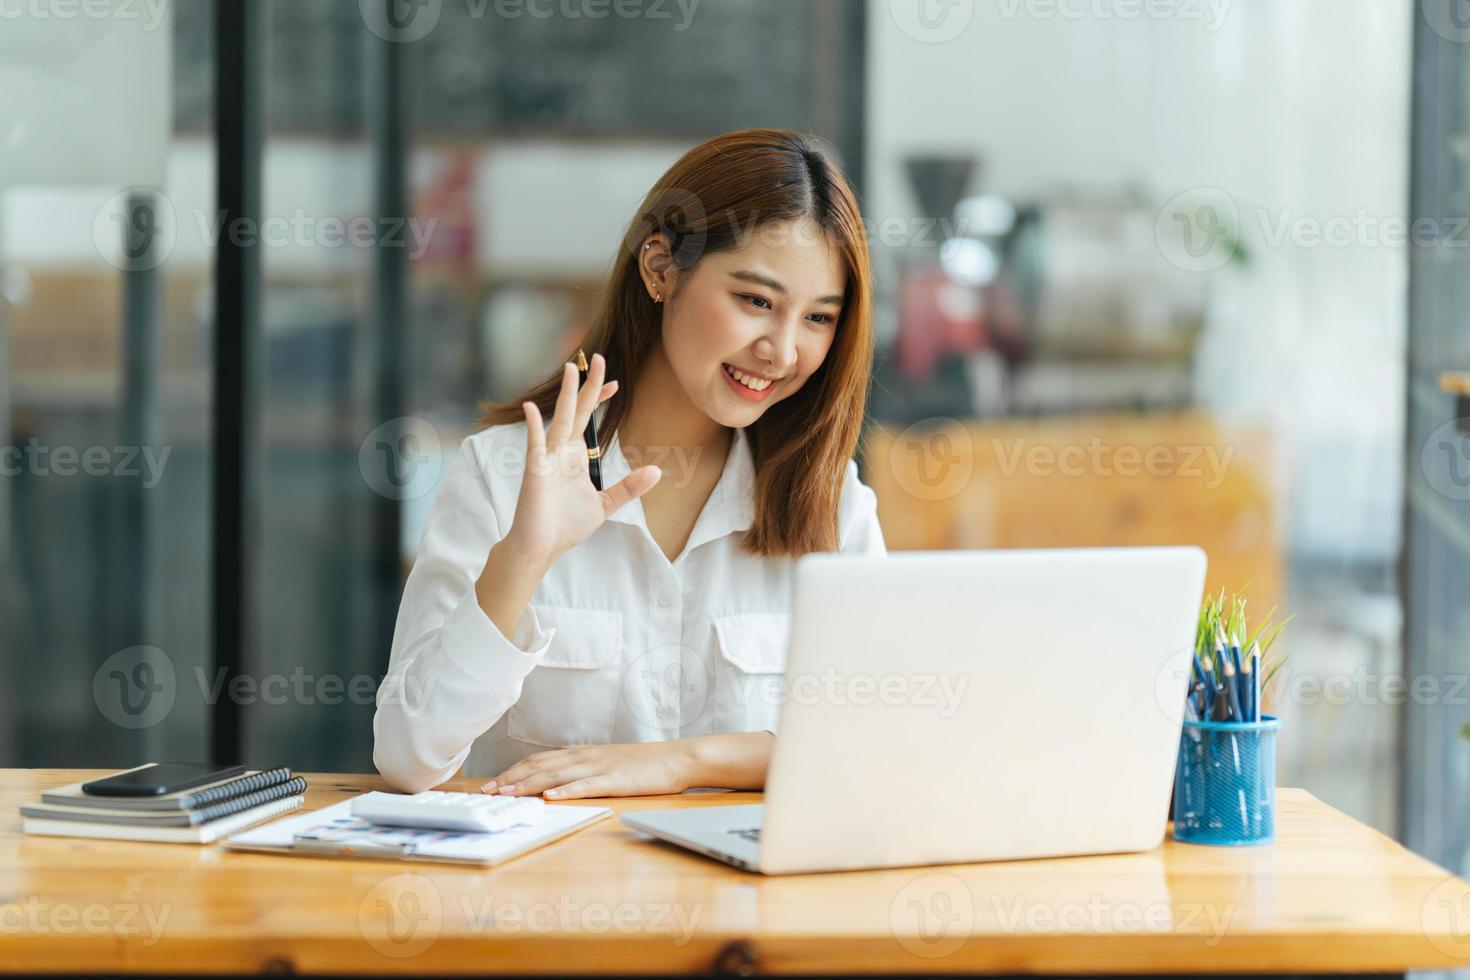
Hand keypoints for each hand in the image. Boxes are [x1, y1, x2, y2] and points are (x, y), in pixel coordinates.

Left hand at [480, 742, 696, 799]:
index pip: (538, 760)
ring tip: (508, 794)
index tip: (492, 783)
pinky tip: (551, 796)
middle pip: (540, 766)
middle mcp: (585, 757)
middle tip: (488, 791)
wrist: (675, 758)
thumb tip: (554, 783)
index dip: (513, 772)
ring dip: (529, 784)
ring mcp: (599, 767)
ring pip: (557, 774)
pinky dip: (567, 790)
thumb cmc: (642, 764)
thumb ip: (581, 770)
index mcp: (581, 754)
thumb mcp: (605, 762)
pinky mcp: (615, 779)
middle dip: (511, 779)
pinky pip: (587, 785)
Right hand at [506, 353, 660, 563]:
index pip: (588, 419)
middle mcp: (560, 452)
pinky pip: (535, 445)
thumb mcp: (605, 504)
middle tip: (598, 358)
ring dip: (566, 395)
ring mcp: (547, 459)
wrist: (541, 547)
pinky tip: (533, 408)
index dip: (599, 399)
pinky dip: (534, 426)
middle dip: (587, 385)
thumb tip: (656, 471)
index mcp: (574, 456)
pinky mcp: (536, 472)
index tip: (615, 383)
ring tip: (572, 369)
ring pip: (560, 420)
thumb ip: (628, 487)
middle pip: (577, 411)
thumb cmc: (566, 526)